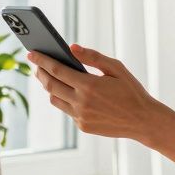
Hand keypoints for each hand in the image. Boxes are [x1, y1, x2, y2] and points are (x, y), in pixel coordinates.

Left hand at [28, 45, 165, 142]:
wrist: (143, 120)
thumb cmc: (131, 91)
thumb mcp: (116, 68)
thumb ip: (92, 57)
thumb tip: (71, 48)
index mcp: (89, 85)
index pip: (57, 70)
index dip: (42, 61)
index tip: (31, 53)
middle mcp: (81, 102)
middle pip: (50, 85)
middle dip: (41, 73)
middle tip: (36, 64)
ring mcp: (80, 117)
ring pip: (55, 99)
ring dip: (50, 87)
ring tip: (50, 77)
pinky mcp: (83, 126)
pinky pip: (67, 110)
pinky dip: (64, 99)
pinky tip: (69, 91)